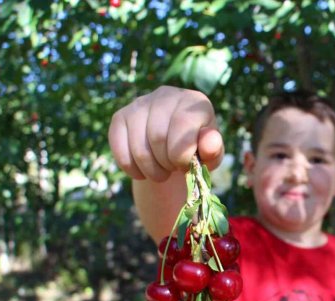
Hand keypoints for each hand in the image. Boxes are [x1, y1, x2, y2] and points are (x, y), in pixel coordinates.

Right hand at [108, 86, 224, 181]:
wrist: (172, 147)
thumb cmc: (196, 149)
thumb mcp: (210, 153)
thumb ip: (213, 149)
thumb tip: (209, 143)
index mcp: (194, 101)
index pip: (182, 125)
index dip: (183, 155)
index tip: (185, 164)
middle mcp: (166, 95)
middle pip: (158, 137)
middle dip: (167, 164)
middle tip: (173, 168)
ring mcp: (140, 103)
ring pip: (139, 148)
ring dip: (151, 170)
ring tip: (161, 171)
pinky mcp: (120, 116)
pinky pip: (120, 150)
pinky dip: (132, 169)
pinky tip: (143, 170)